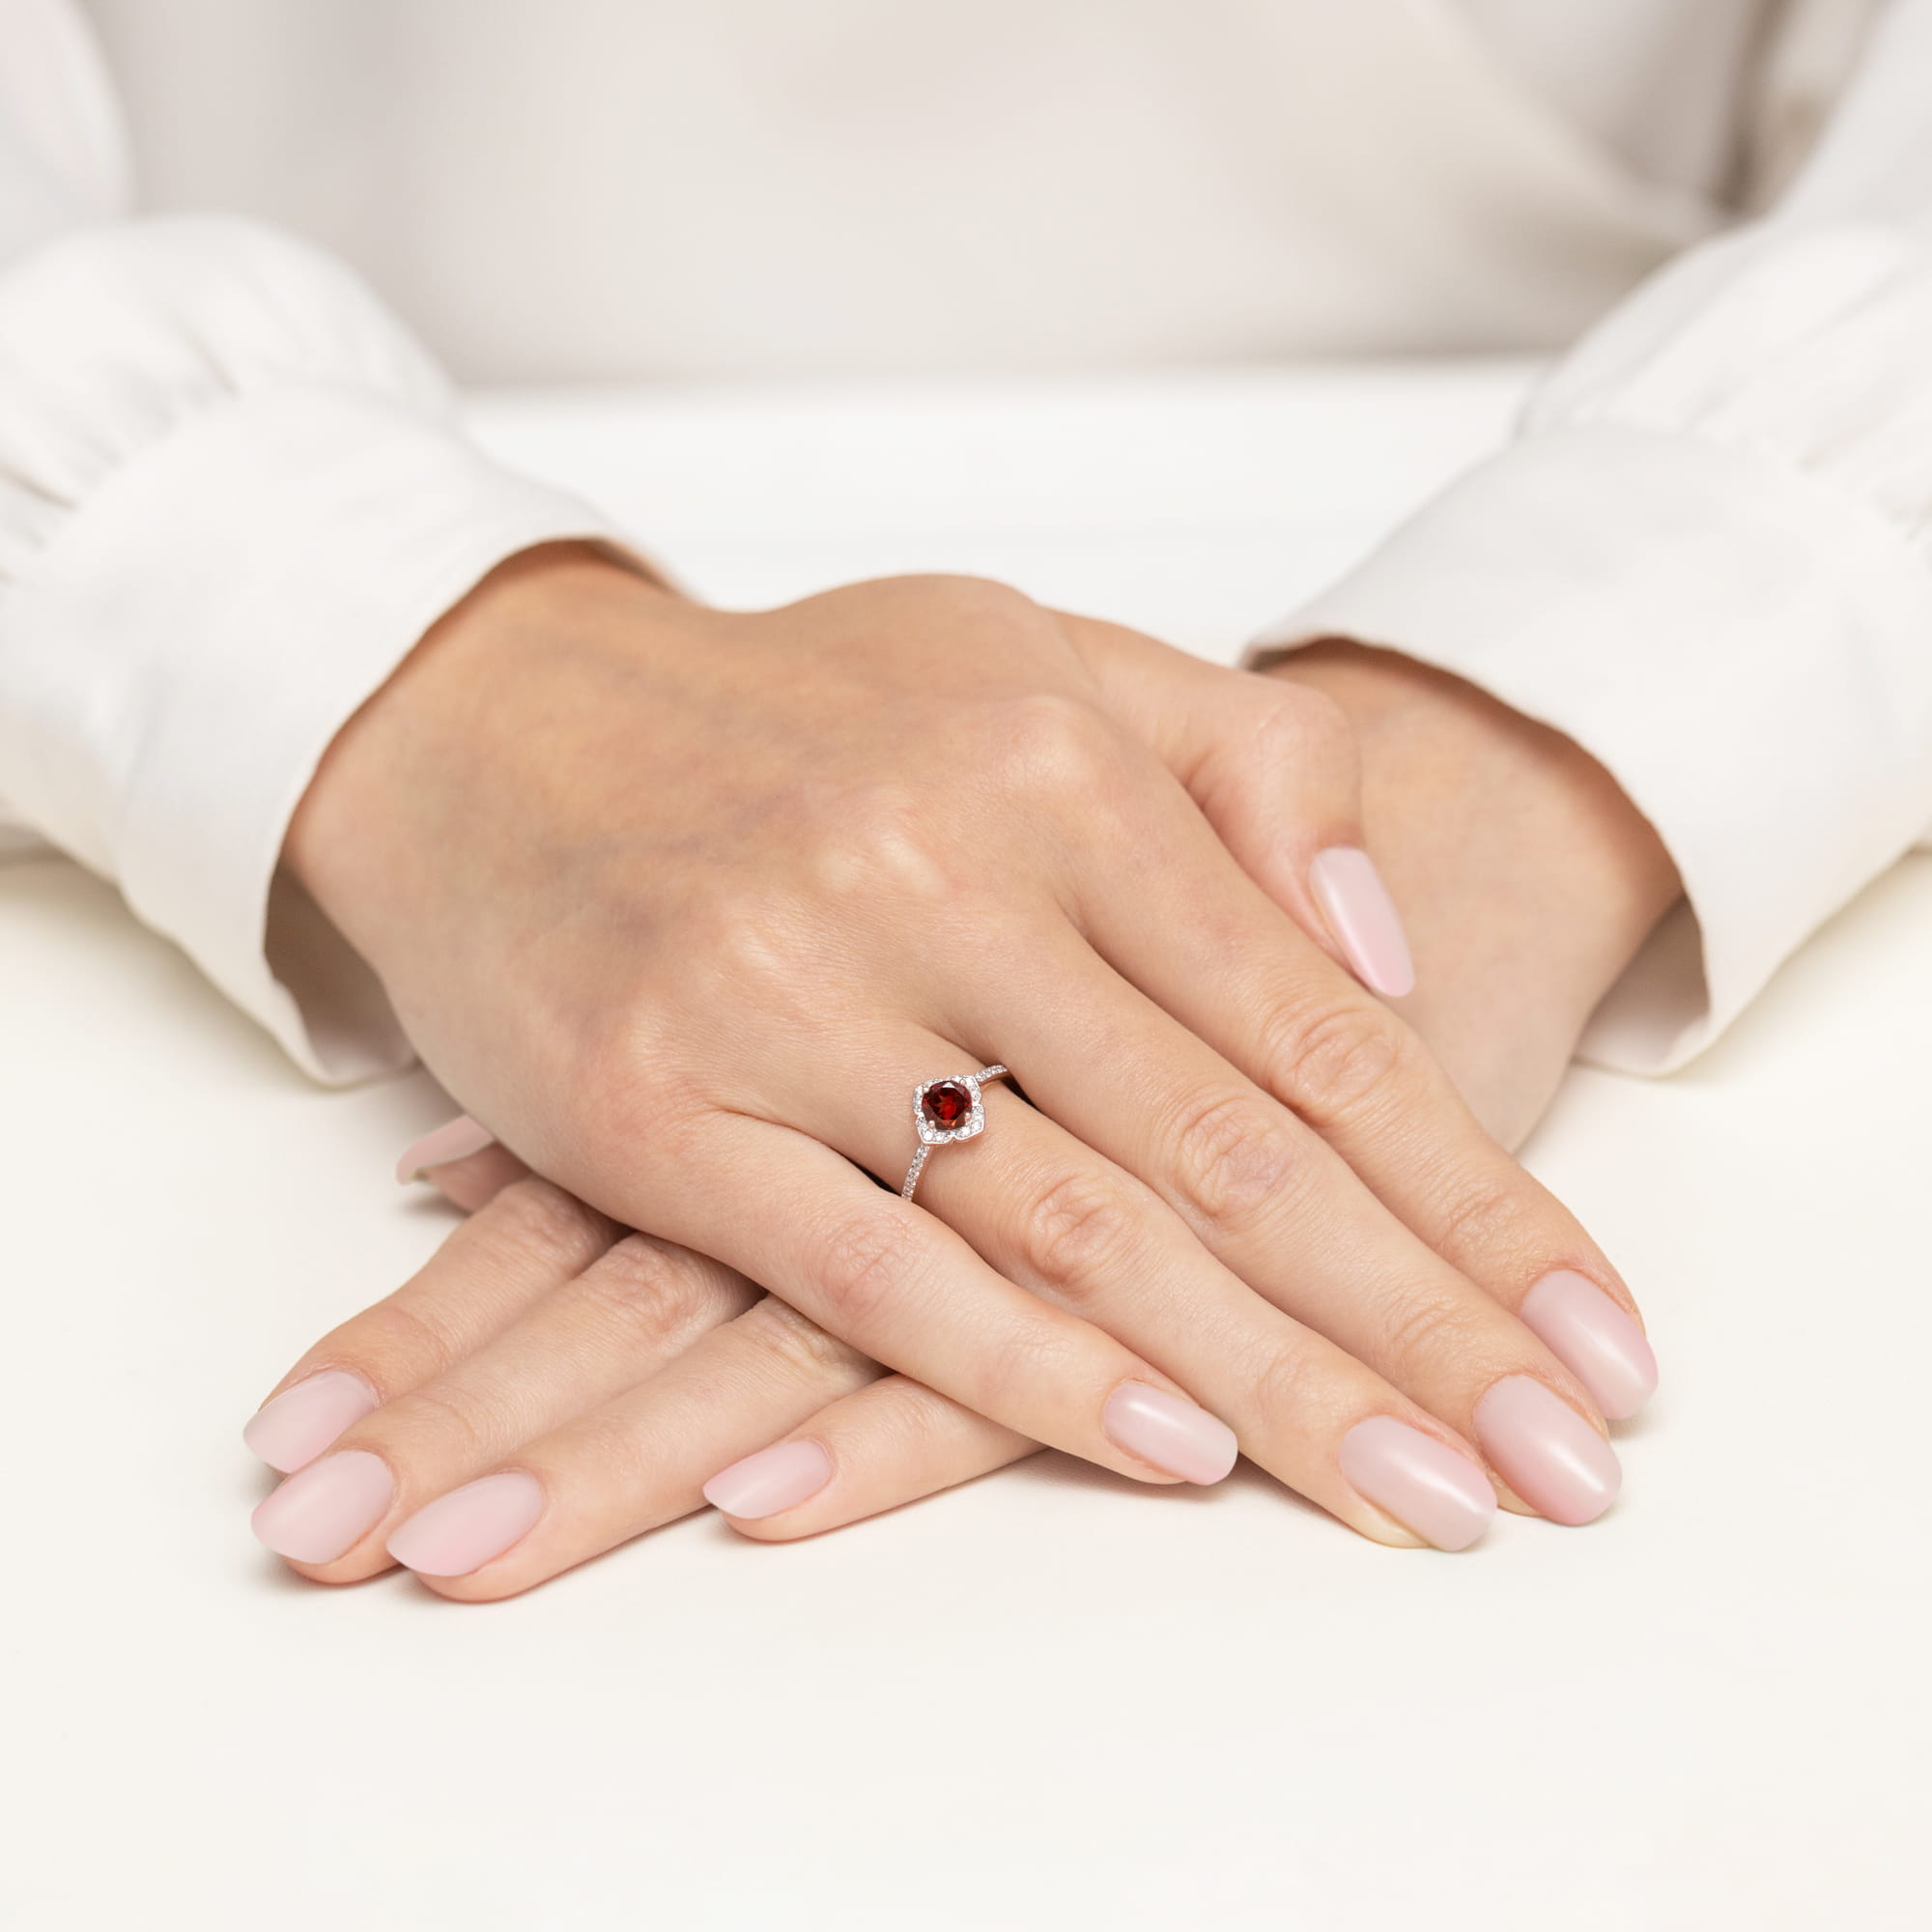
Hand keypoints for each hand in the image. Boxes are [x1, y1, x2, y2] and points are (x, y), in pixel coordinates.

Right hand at [264, 553, 1645, 1581]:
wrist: (498, 717)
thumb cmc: (795, 705)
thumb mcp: (1035, 657)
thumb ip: (1243, 769)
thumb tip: (1380, 953)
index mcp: (1054, 767)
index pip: (1314, 1025)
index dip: (1470, 1196)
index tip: (1588, 1340)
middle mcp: (937, 872)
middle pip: (1227, 1149)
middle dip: (1414, 1328)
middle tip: (1555, 1472)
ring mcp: (788, 988)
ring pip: (1072, 1223)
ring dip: (1262, 1382)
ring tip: (1413, 1494)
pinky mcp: (656, 1102)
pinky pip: (870, 1267)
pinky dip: (1022, 1367)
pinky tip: (1164, 1448)